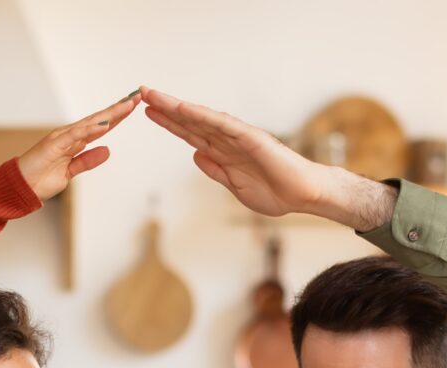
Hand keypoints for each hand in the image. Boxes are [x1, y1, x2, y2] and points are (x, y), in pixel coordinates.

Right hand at [15, 90, 141, 201]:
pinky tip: (105, 124)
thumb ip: (87, 160)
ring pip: (90, 123)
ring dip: (109, 114)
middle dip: (118, 109)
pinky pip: (75, 135)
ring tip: (127, 106)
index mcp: (75, 141)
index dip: (117, 117)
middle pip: (99, 119)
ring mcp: (61, 137)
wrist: (21, 187)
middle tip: (136, 98)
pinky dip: (90, 129)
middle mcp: (69, 135)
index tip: (133, 107)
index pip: (100, 126)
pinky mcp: (53, 144)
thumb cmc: (41, 178)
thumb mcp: (71, 172)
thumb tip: (107, 150)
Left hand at [142, 88, 394, 228]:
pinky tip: (185, 109)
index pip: (191, 133)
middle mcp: (228, 140)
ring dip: (178, 107)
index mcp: (223, 152)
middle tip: (142, 93)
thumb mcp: (235, 186)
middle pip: (191, 121)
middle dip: (166, 108)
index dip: (170, 123)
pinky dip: (203, 116)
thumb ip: (215, 170)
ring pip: (202, 119)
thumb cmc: (276, 192)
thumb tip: (195, 154)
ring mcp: (239, 137)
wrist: (303, 196)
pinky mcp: (251, 139)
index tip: (149, 112)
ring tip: (154, 96)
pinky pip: (223, 125)